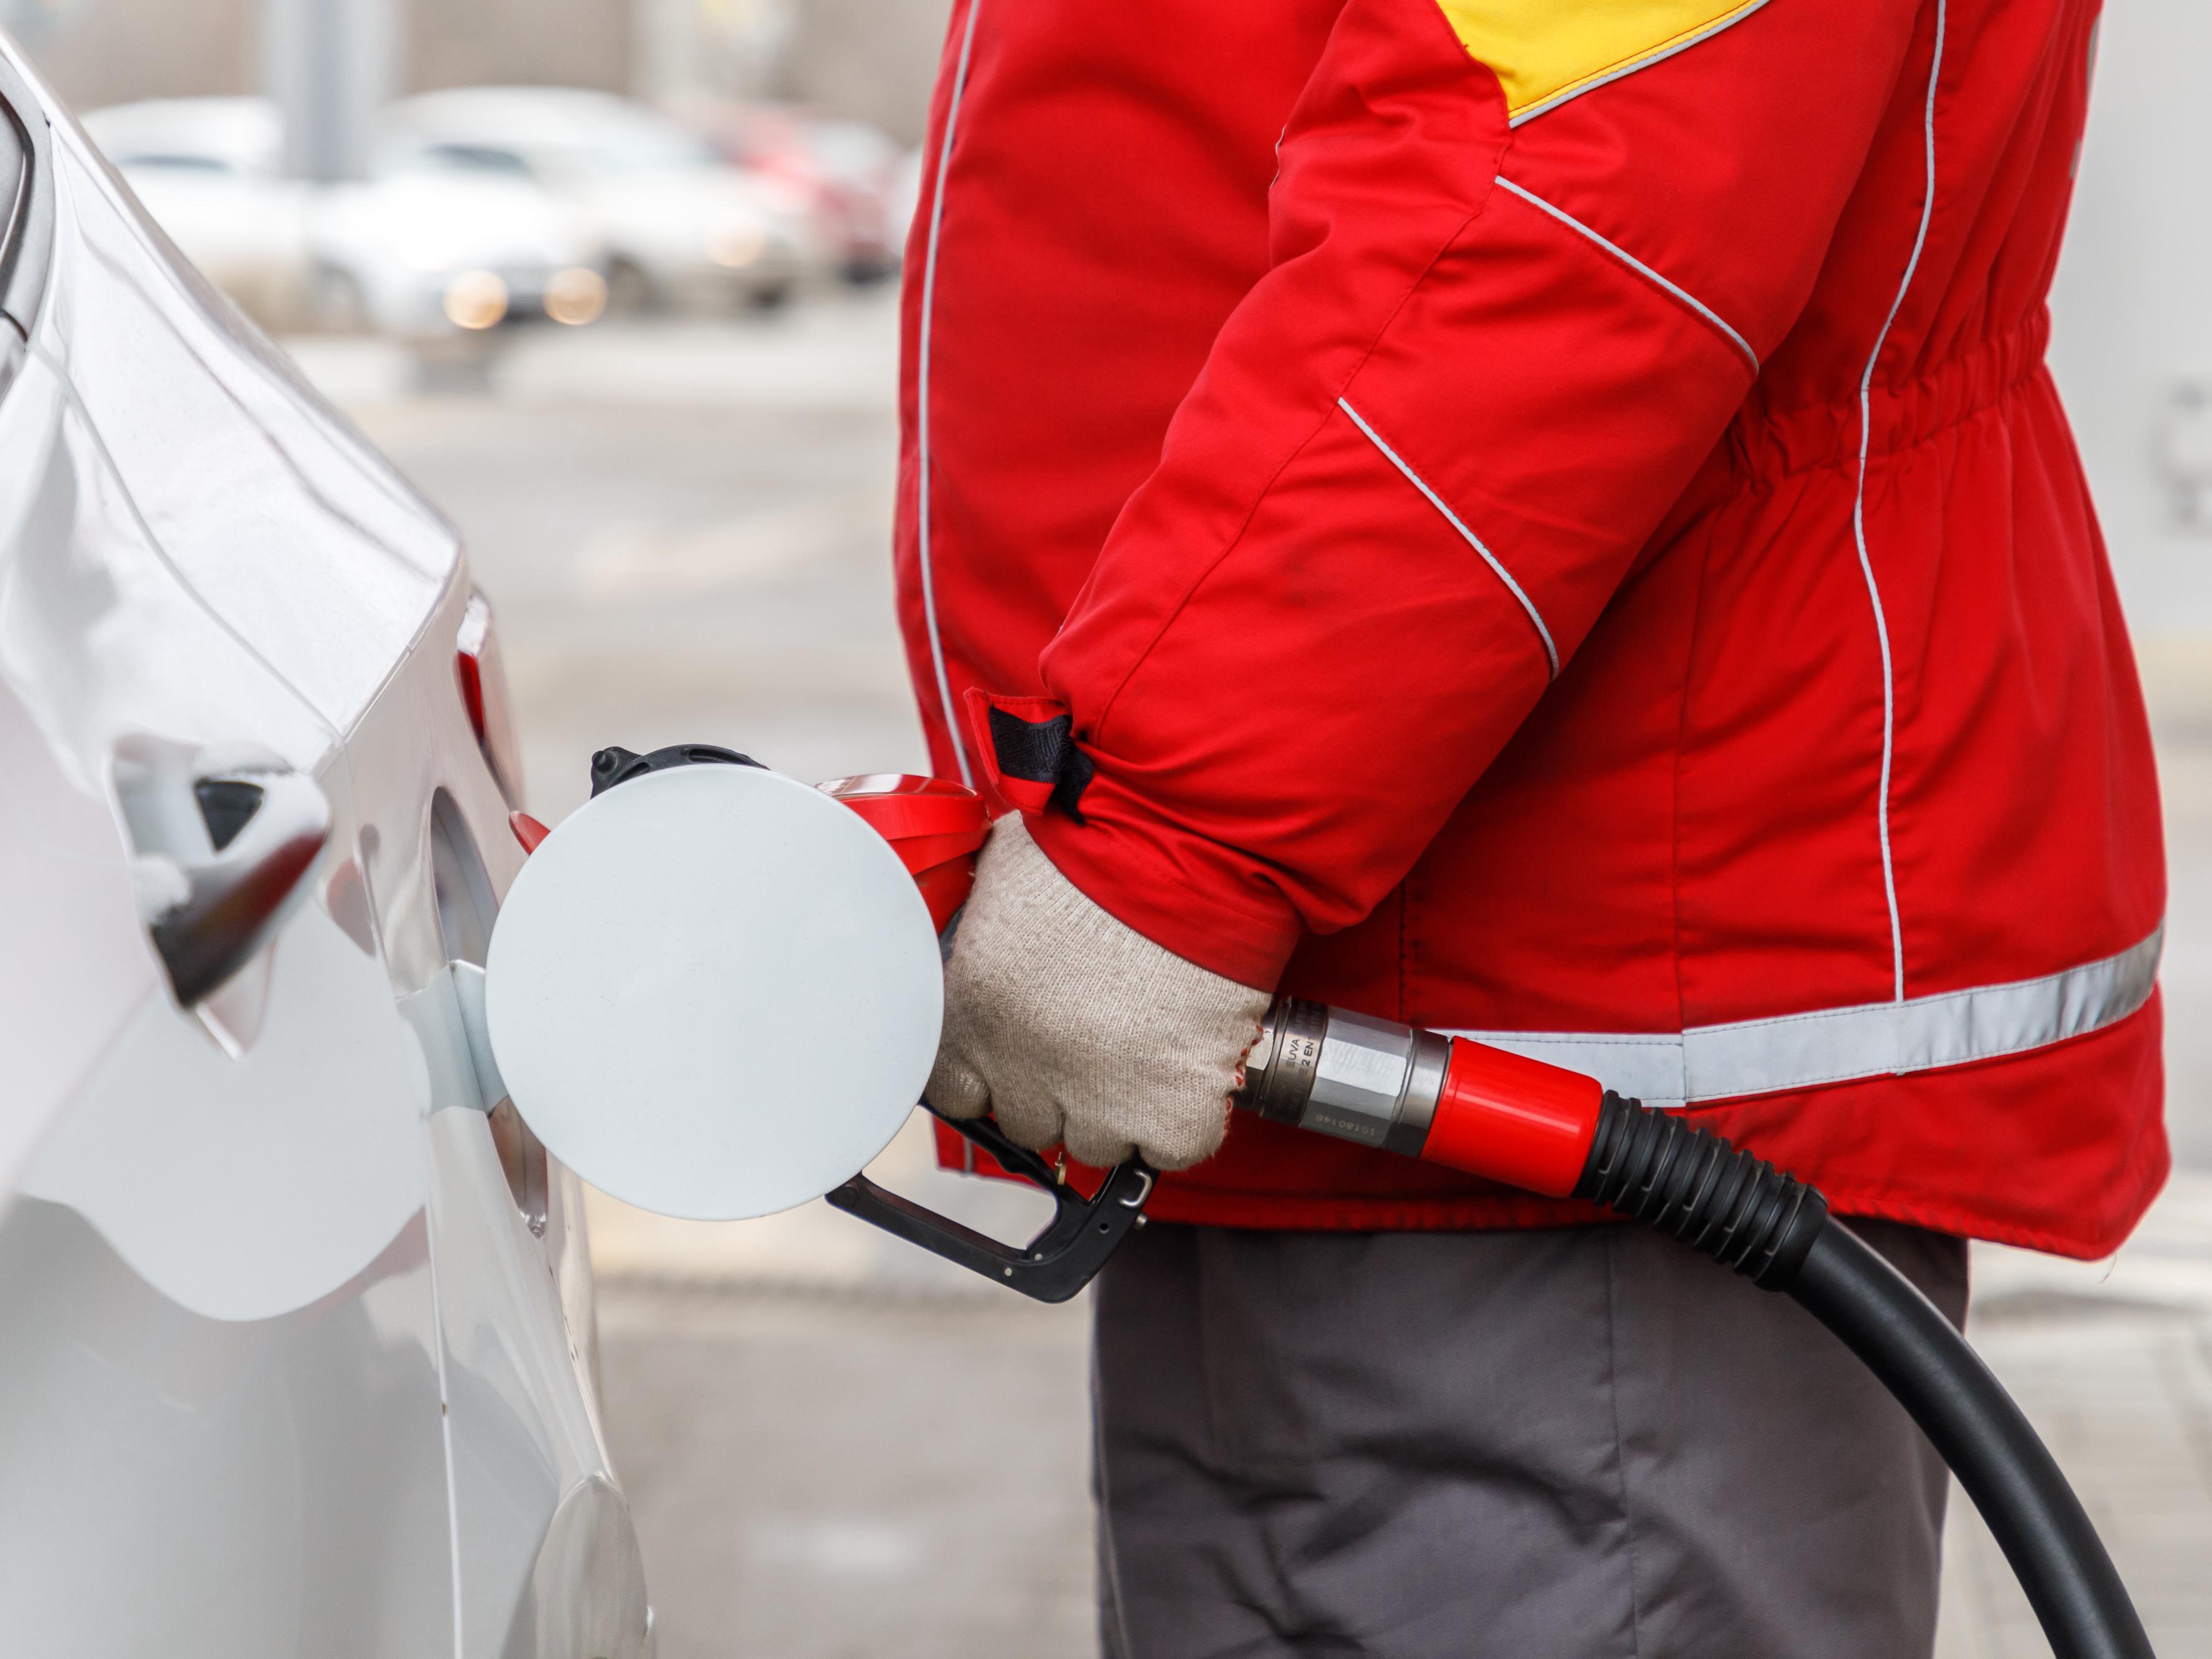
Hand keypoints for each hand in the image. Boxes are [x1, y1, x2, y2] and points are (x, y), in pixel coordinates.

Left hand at [927, 815, 1271, 1170]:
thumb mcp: (1004, 879)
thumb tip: (988, 932)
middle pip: (1031, 1120)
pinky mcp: (1172, 1109)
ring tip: (1148, 1044)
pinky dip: (1186, 1117)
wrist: (1182, 844)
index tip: (1019, 1055)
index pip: (958, 1093)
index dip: (994, 1074)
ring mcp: (1098, 1099)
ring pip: (1099, 1144)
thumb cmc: (1096, 839)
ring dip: (1122, 1106)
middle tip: (1096, 1035)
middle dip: (1060, 1085)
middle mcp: (1022, 1068)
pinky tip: (1192, 1066)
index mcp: (971, 1014)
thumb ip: (989, 931)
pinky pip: (1172, 1147)